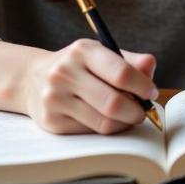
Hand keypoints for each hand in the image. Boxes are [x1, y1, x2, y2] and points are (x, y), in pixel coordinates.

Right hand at [23, 39, 157, 134]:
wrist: (33, 78)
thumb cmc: (77, 65)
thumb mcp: (100, 54)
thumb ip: (129, 60)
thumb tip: (151, 65)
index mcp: (82, 50)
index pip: (120, 72)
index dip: (142, 86)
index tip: (152, 92)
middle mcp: (65, 72)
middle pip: (113, 103)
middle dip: (136, 111)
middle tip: (143, 111)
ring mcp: (55, 98)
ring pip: (103, 122)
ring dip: (123, 123)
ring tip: (128, 116)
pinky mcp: (51, 121)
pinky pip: (90, 132)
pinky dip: (106, 129)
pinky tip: (106, 120)